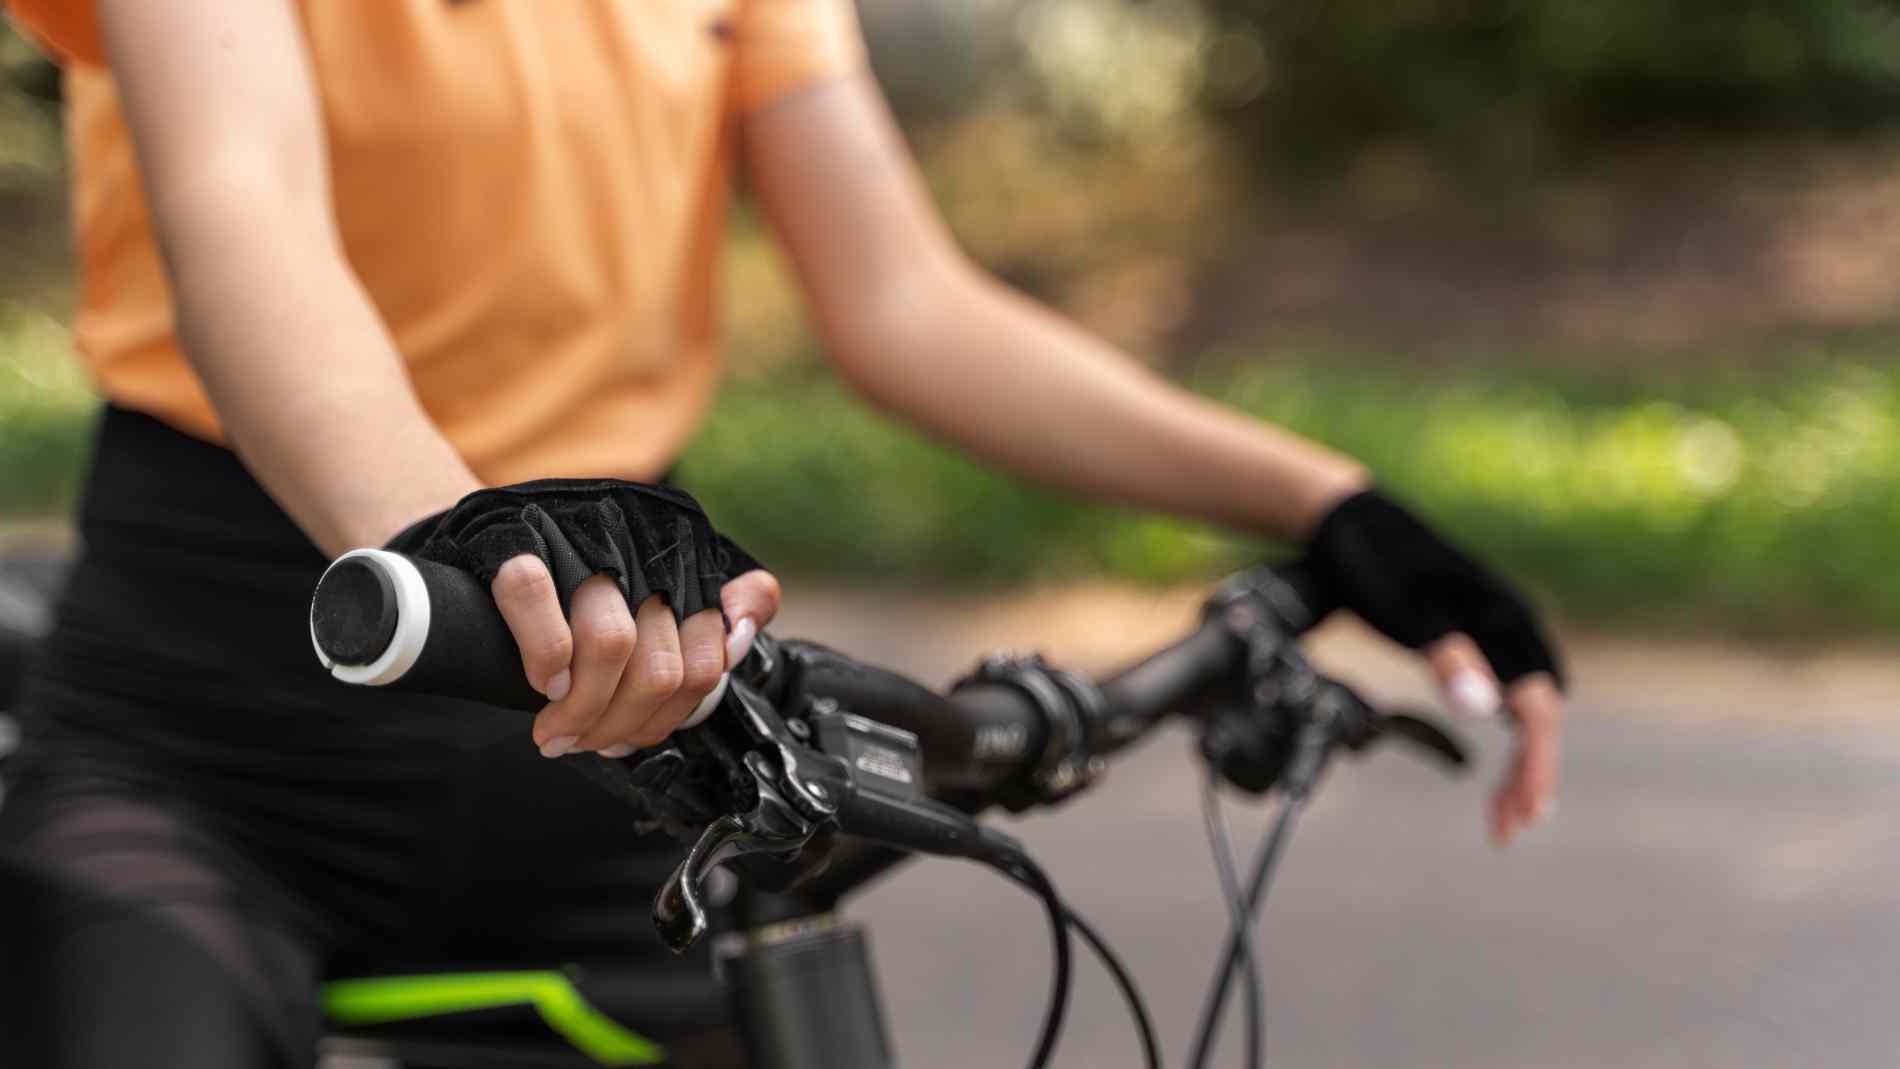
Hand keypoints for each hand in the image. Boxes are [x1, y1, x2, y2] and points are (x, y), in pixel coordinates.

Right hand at [384, 479, 774, 757]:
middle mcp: (641, 538)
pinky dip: (544, 658)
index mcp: (682, 555)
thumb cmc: (576, 578)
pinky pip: (538, 601)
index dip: (667, 717)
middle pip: (661, 668)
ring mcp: (578, 535)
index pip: (706, 662)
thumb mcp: (652, 592)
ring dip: (581, 711)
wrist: (488, 532)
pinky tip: (541, 683)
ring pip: (611, 645)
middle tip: (584, 742)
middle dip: (620, 726)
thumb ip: (710, 612)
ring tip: (556, 730)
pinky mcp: (514, 535)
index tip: (629, 737)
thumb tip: (742, 637)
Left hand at [1283, 489, 1565, 846]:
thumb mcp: (1405, 612)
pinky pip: (1506, 694)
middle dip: (1530, 774)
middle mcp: (1512, 625)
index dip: (1534, 766)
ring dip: (1519, 762)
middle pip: (1541, 716)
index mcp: (1505, 620)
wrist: (1348, 522)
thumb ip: (1447, 656)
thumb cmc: (1375, 564)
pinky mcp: (1476, 634)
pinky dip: (1504, 736)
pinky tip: (1494, 767)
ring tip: (1502, 816)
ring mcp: (1497, 629)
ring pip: (1526, 709)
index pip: (1539, 708)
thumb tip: (1488, 710)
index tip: (1521, 814)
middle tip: (1507, 829)